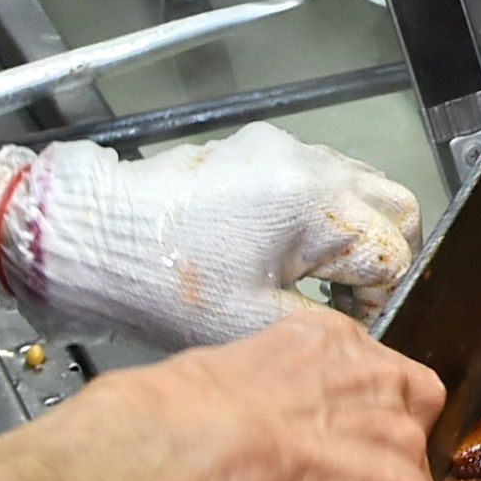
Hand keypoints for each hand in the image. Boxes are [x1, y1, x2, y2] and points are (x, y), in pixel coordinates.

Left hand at [0, 124, 423, 346]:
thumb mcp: (252, 324)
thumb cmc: (160, 282)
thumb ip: (326, 326)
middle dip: (386, 253)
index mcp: (312, 203)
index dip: (382, 294)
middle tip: (352, 298)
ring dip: (356, 230)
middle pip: (393, 205)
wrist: (86, 239)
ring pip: (360, 185)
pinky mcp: (253, 150)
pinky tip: (287, 252)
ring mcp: (280, 149)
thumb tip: (362, 331)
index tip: (354, 319)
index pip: (393, 248)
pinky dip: (324, 212)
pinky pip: (319, 176)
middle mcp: (305, 163)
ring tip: (317, 278)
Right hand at [90, 299, 445, 480]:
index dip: (344, 445)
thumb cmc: (198, 410)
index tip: (306, 470)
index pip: (382, 408)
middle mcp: (400, 417)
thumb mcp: (255, 364)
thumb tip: (266, 425)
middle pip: (383, 472)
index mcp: (369, 365)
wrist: (199, 453)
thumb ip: (289, 393)